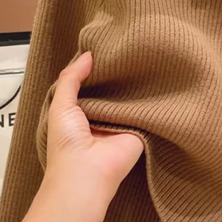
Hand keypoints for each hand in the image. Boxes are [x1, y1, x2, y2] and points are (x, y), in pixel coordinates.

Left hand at [43, 51, 143, 215]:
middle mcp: (104, 117)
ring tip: (147, 58)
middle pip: (114, 90)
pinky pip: (147, 111)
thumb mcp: (61, 104)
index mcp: (82, 112)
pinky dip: (151, 99)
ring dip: (137, 85)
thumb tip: (88, 54)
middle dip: (120, 74)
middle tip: (131, 49)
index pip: (93, 85)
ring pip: (131, 99)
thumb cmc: (67, 142)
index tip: (108, 47)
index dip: (98, 69)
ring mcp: (123, 124)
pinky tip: (160, 79)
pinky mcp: (141, 130)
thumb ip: (71, 78)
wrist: (88, 173)